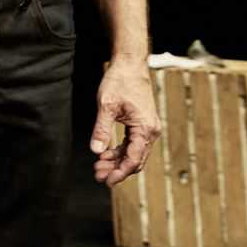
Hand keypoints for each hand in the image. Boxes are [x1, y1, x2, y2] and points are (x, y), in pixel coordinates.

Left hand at [90, 59, 159, 185]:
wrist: (130, 64)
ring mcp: (148, 128)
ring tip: (98, 167)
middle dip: (116, 170)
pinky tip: (105, 154)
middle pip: (135, 160)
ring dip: (116, 161)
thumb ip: (102, 129)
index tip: (105, 181)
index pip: (133, 159)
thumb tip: (95, 151)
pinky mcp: (142, 125)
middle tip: (97, 175)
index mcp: (145, 129)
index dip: (119, 173)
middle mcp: (150, 131)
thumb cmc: (120, 81)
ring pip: (133, 153)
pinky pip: (132, 144)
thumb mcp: (106, 105)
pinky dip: (119, 151)